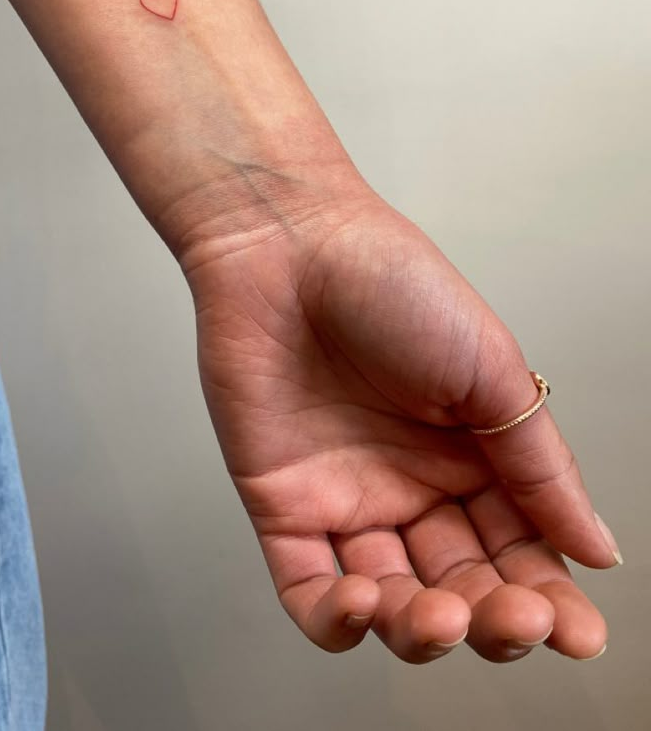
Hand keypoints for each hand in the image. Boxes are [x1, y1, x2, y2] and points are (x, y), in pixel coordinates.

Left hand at [182, 185, 619, 663]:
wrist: (289, 246)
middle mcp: (412, 486)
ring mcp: (347, 500)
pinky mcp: (283, 505)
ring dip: (420, 628)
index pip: (520, 549)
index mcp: (472, 455)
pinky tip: (366, 605)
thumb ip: (540, 467)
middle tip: (511, 620)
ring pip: (391, 603)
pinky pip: (307, 590)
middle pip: (462, 587)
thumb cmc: (393, 285)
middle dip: (491, 619)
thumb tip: (596, 549)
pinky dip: (336, 620)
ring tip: (438, 612)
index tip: (576, 634)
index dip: (549, 598)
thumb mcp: (488, 371)